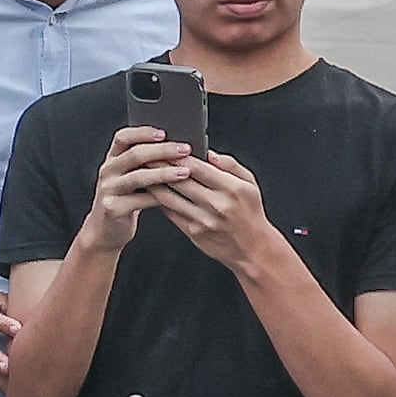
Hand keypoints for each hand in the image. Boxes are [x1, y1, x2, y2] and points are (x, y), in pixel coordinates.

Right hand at [78, 123, 194, 252]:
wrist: (104, 230)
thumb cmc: (124, 200)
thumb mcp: (129, 177)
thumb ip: (144, 164)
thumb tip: (177, 149)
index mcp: (112, 160)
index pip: (123, 137)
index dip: (143, 132)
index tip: (164, 132)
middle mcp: (107, 171)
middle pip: (134, 154)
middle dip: (163, 150)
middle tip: (185, 150)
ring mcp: (108, 190)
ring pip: (138, 177)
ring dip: (164, 173)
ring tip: (185, 172)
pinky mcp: (113, 208)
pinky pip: (141, 200)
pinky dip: (160, 197)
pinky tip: (176, 196)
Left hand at [149, 146, 284, 276]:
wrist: (253, 248)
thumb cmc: (250, 212)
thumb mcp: (250, 184)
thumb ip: (230, 165)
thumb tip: (208, 152)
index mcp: (232, 188)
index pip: (198, 168)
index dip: (178, 157)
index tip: (165, 147)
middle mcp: (216, 204)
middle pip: (180, 181)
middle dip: (160, 167)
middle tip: (145, 155)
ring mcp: (203, 220)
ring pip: (170, 198)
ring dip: (154, 184)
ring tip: (142, 172)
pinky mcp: (193, 232)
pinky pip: (170, 213)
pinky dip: (159, 201)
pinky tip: (151, 192)